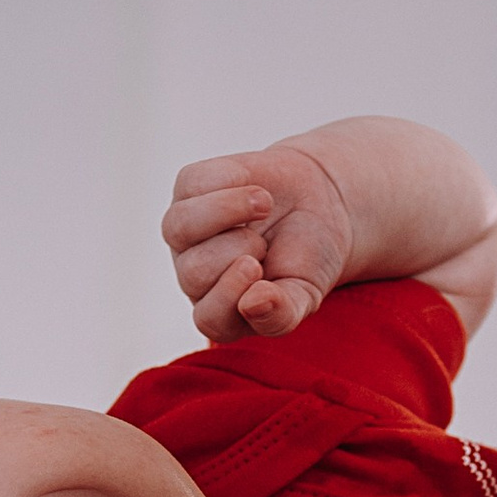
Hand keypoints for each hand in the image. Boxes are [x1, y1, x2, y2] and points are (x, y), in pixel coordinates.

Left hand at [163, 116, 496, 341]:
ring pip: (177, 227)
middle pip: (193, 272)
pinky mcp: (188, 191)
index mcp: (222, 312)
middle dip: (237, 251)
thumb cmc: (309, 257)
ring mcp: (185, 234)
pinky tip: (254, 185)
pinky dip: (228, 178)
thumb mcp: (306, 292)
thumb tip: (253, 305)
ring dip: (225, 211)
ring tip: (262, 204)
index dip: (230, 294)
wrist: (318, 203)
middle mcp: (196, 276)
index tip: (259, 269)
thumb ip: (282, 312)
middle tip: (264, 242)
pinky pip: (192, 184)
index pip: (209, 318)